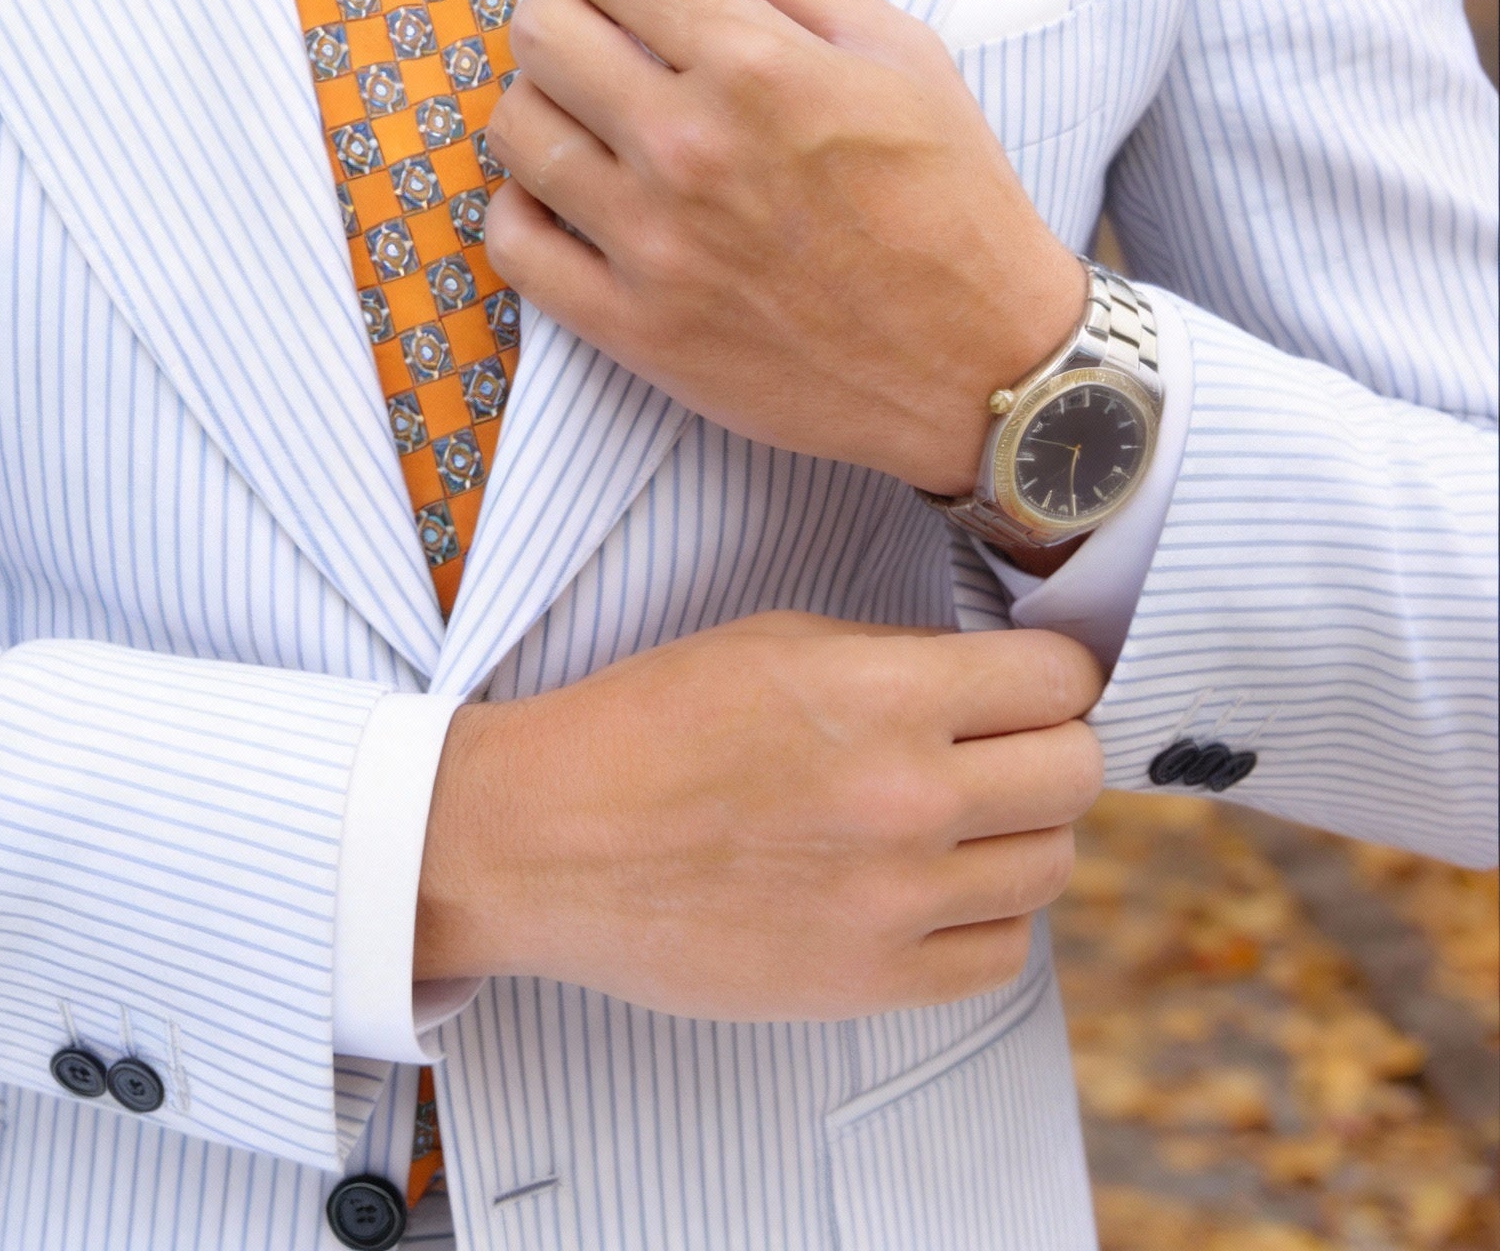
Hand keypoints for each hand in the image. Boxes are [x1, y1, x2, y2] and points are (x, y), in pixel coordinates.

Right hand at [414, 613, 1104, 1017]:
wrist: (548, 838)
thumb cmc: (647, 723)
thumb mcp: (773, 641)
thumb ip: (896, 658)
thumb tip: (990, 681)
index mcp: (882, 696)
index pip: (1060, 681)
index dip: (1052, 673)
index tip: (1029, 682)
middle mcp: (907, 798)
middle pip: (1075, 774)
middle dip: (1047, 747)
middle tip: (998, 747)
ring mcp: (896, 900)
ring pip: (1052, 865)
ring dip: (1017, 834)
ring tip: (955, 819)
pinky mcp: (871, 981)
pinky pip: (1000, 954)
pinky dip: (982, 917)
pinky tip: (928, 887)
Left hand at [484, 0, 1087, 496]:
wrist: (980, 367)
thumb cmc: (951, 201)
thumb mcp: (897, 54)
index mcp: (755, 65)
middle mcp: (688, 147)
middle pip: (540, 32)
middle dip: (564, 13)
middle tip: (604, 38)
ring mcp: (650, 243)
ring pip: (514, 129)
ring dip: (541, 104)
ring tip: (590, 117)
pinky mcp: (631, 327)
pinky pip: (513, 244)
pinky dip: (523, 209)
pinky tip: (568, 196)